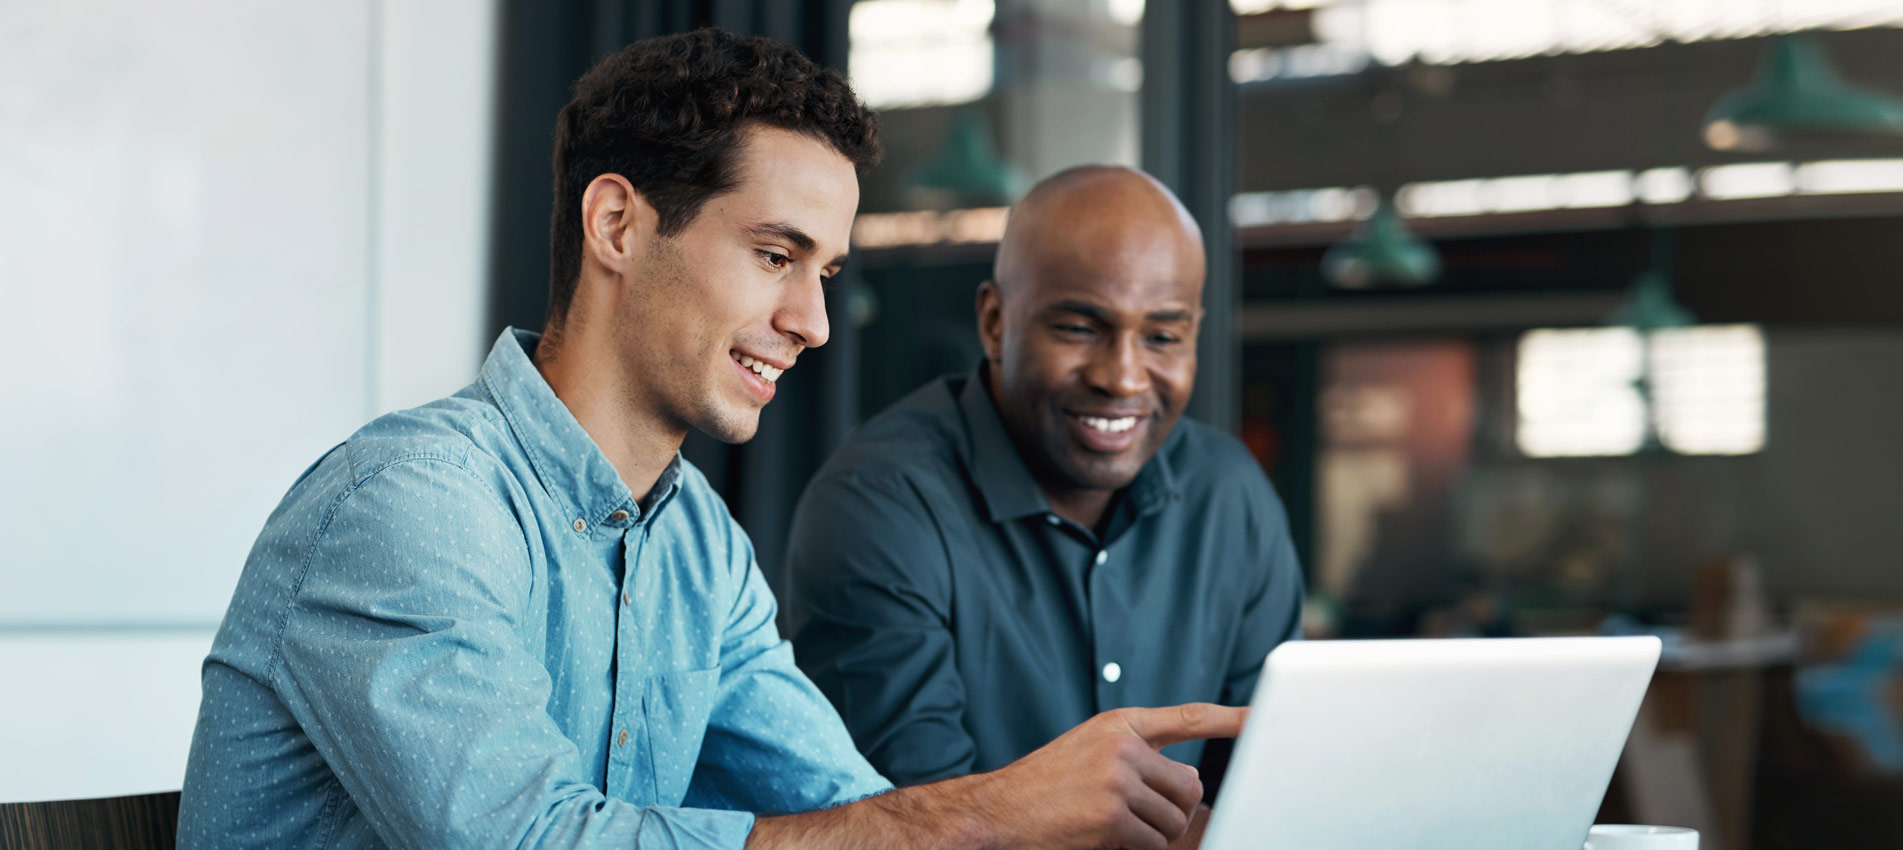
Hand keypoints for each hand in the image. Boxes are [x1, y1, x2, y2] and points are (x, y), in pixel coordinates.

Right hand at [972, 704, 1245, 849]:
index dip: (1232, 719)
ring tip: (1114, 825)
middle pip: (1189, 787)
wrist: (996, 811)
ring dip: (1153, 834)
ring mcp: (1117, 778)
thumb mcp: (1090, 752)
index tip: (1263, 719)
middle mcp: (1122, 745)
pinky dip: (1135, 849)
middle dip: (1174, 810)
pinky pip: (1153, 843)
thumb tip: (1191, 782)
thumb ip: (1140, 757)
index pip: (1189, 717)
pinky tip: (1103, 837)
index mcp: (1120, 724)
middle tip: (1139, 817)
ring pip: (1175, 820)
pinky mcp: (1112, 814)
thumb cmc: (1045, 786)